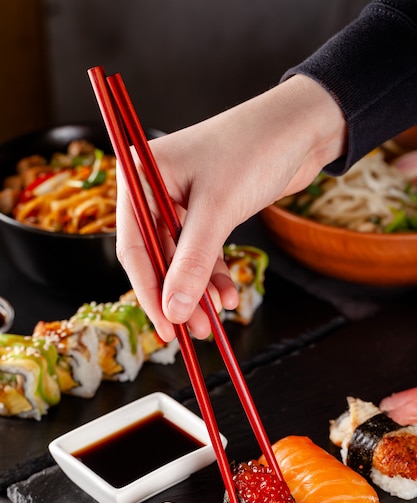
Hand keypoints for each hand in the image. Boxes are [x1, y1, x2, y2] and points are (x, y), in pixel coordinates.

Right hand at [116, 74, 346, 340]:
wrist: (301, 127)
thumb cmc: (254, 149)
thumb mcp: (217, 210)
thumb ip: (193, 262)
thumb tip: (173, 310)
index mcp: (141, 176)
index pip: (133, 247)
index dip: (148, 291)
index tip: (166, 327)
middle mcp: (154, 188)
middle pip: (157, 256)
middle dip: (179, 295)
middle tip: (195, 330)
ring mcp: (181, 200)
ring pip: (181, 258)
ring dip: (199, 290)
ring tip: (215, 318)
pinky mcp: (207, 210)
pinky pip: (203, 251)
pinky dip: (215, 274)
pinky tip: (228, 295)